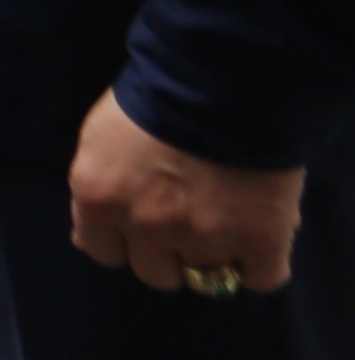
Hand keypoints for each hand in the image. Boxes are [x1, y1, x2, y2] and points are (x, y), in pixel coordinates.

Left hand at [69, 90, 303, 295]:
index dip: (125, 242)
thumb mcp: (103, 136)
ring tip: (228, 223)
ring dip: (215, 256)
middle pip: (154, 272)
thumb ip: (101, 184)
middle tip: (188, 223)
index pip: (102, 250)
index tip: (140, 230)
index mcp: (99, 199)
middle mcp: (144, 227)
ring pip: (206, 278)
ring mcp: (203, 238)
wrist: (225, 81)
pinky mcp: (258, 242)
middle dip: (169, 253)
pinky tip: (260, 242)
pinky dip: (260, 265)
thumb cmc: (156, 96)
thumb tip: (99, 221)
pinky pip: (261, 278)